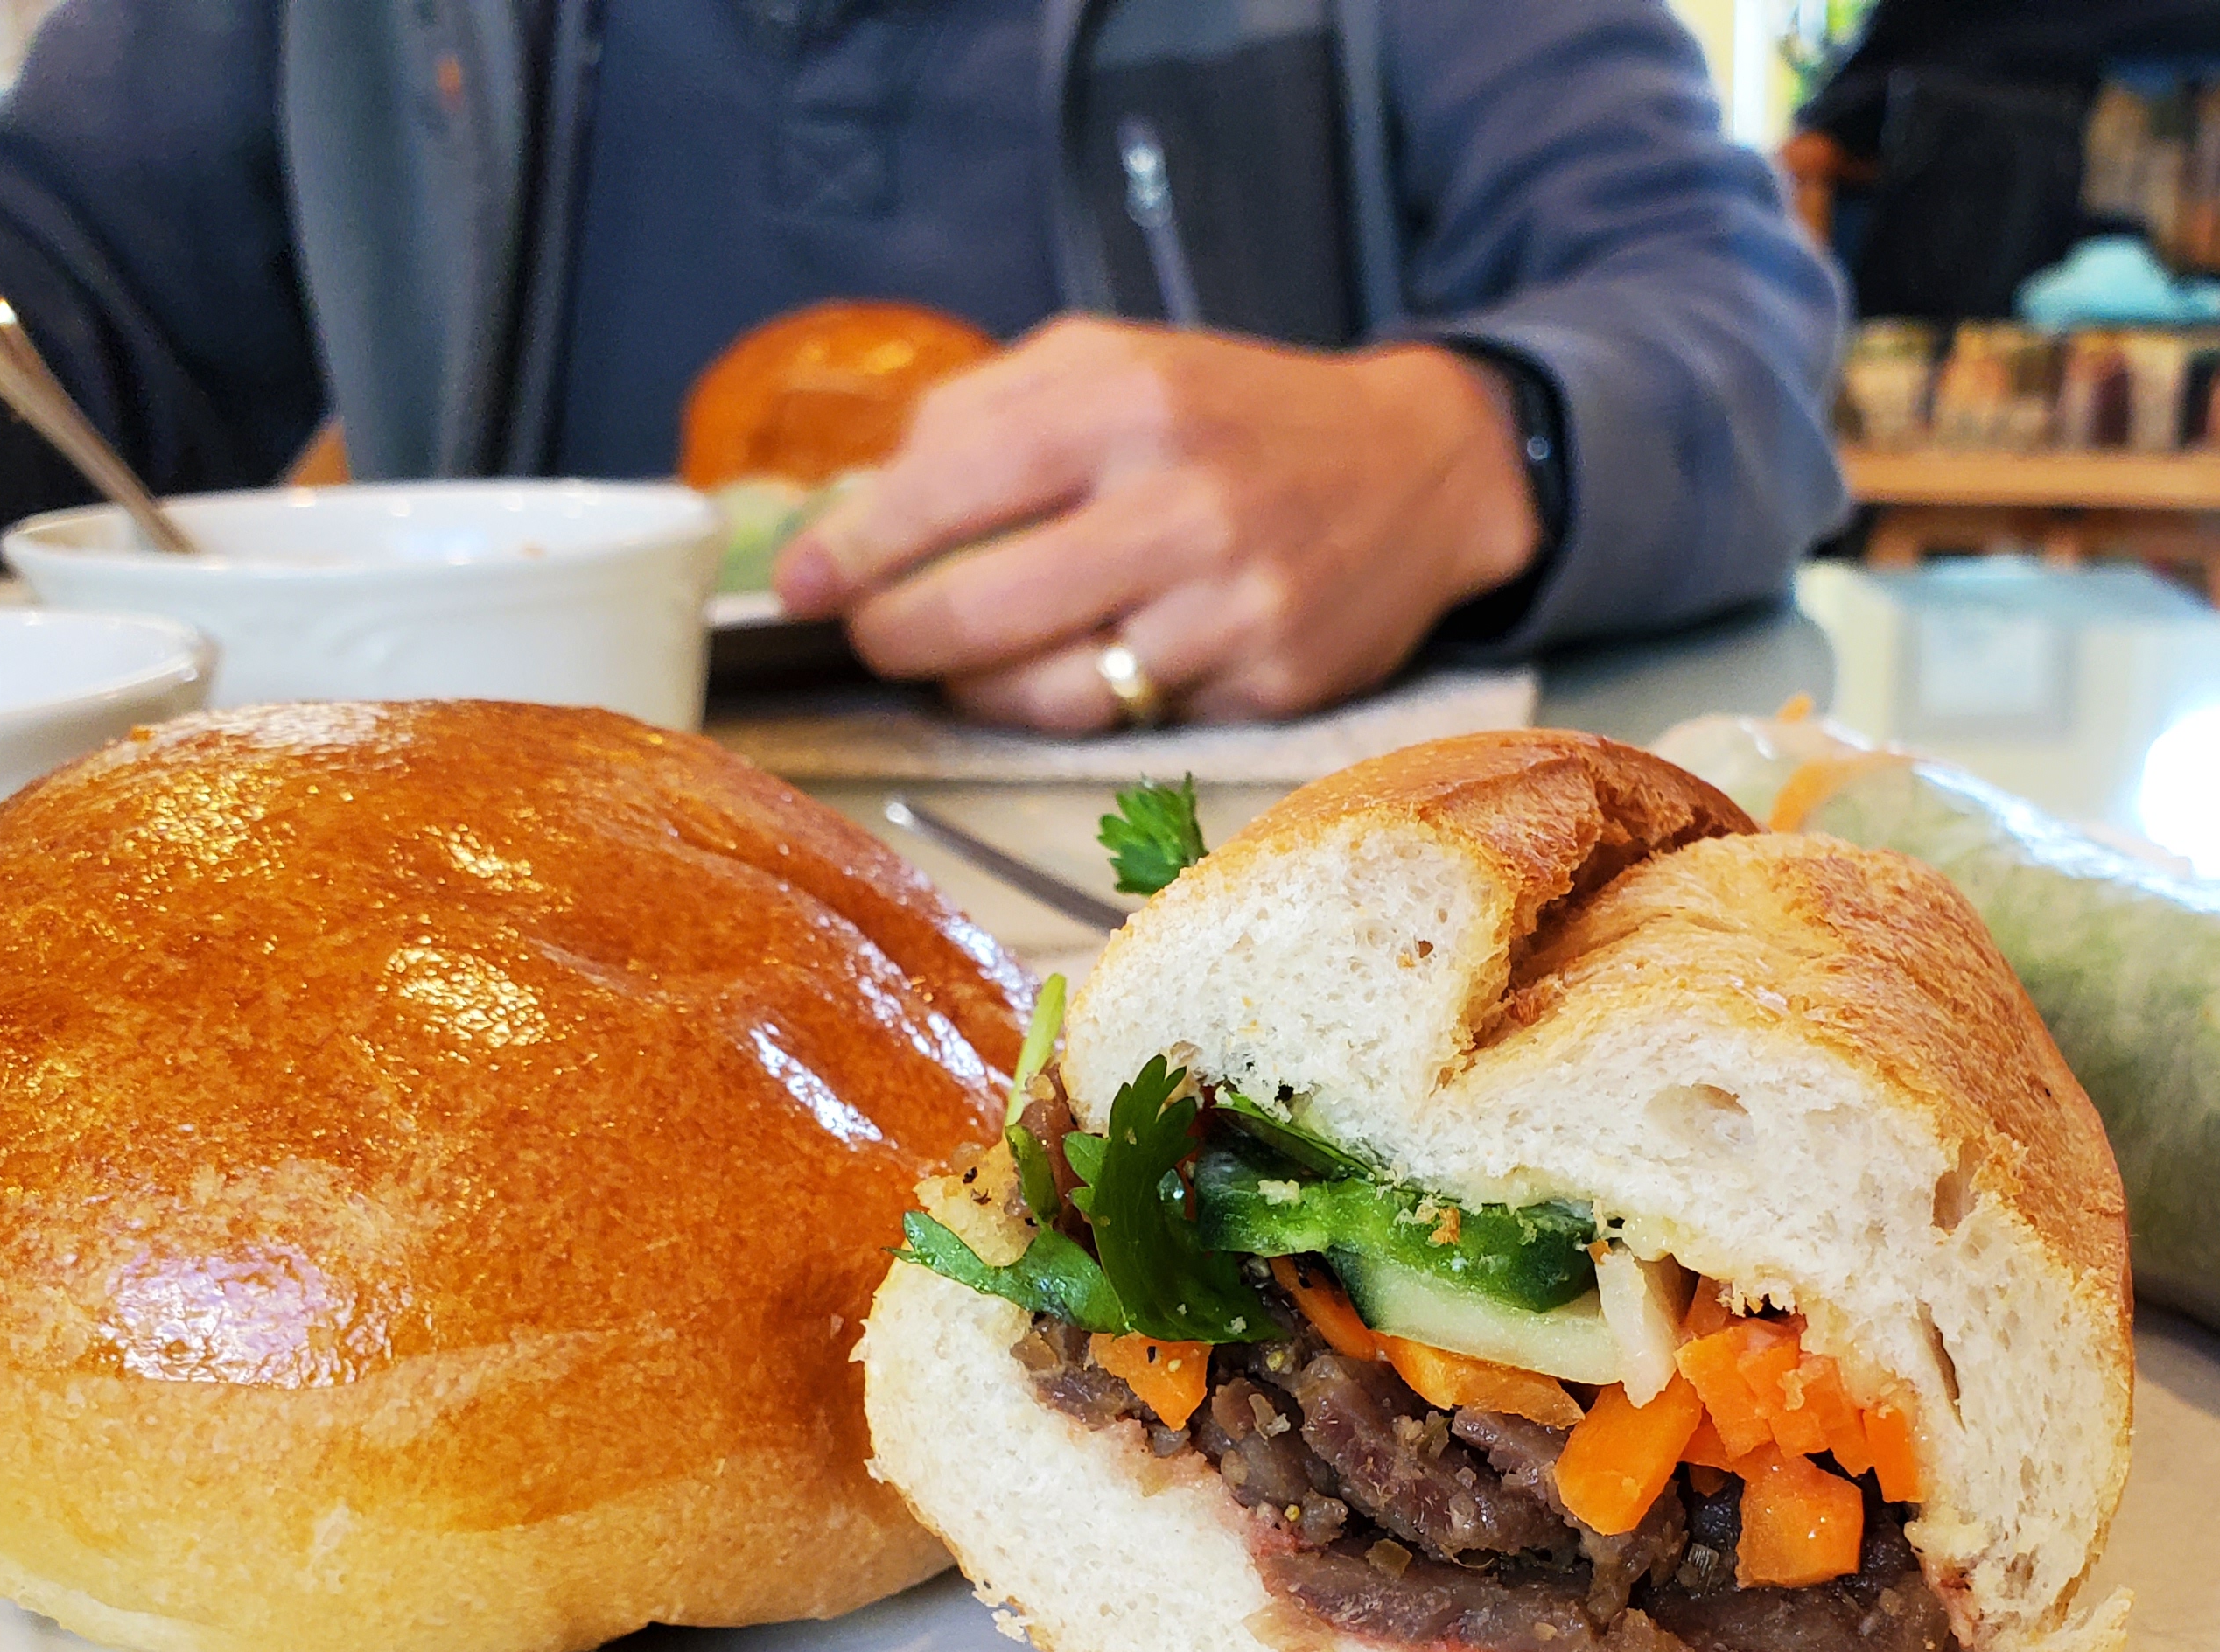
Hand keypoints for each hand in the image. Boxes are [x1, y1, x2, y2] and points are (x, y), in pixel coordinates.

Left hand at [770, 318, 1542, 729]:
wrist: (1419, 466)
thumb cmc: (1237, 416)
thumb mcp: (1116, 361)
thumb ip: (989, 411)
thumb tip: (869, 498)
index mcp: (1131, 400)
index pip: (953, 483)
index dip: (858, 546)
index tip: (800, 585)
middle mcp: (1184, 500)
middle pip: (985, 605)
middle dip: (898, 635)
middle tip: (871, 637)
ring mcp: (1234, 601)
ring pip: (1051, 689)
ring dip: (975, 690)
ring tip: (955, 666)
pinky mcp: (1272, 678)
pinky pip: (1132, 722)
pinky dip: (1074, 707)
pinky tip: (1059, 674)